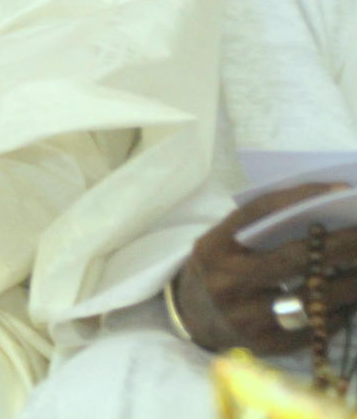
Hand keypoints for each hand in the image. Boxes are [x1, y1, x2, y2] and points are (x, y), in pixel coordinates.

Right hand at [178, 183, 356, 352]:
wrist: (193, 316)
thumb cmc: (221, 267)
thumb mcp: (225, 241)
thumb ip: (259, 226)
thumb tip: (322, 209)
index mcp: (213, 247)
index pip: (260, 213)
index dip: (302, 198)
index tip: (342, 190)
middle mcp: (226, 282)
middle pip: (294, 258)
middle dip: (341, 244)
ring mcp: (245, 317)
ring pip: (313, 297)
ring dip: (350, 281)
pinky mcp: (266, 345)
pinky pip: (316, 327)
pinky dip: (339, 311)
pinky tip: (348, 298)